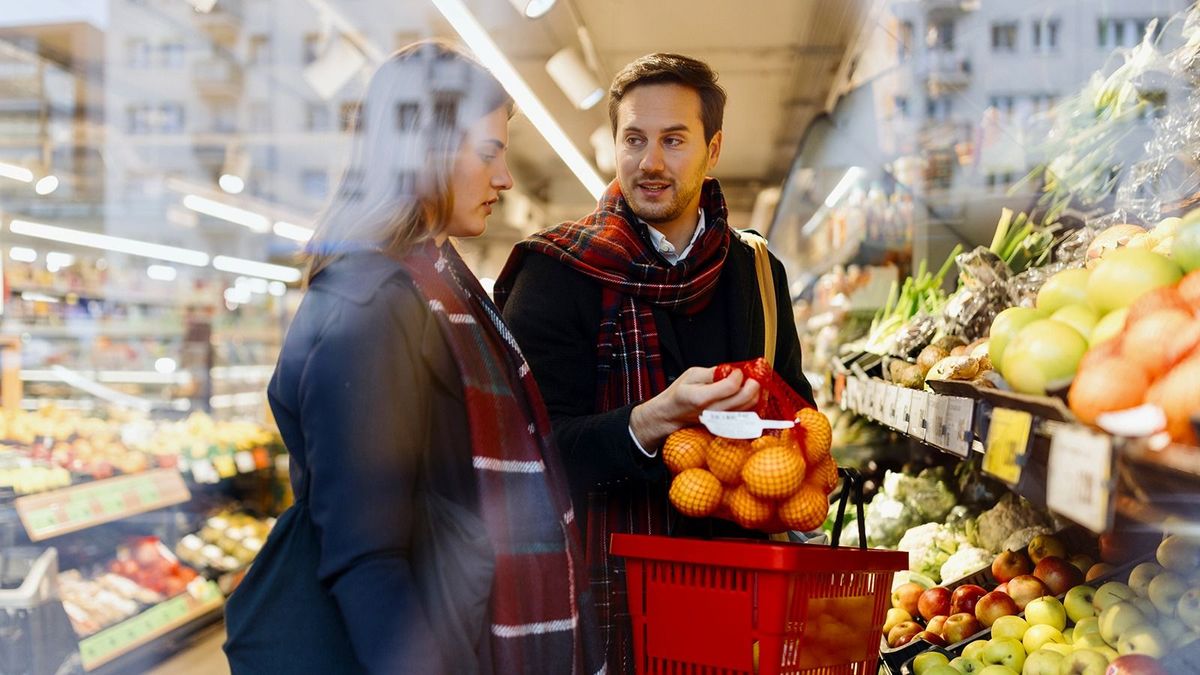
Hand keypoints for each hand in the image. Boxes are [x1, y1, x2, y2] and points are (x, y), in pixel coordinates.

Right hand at [629, 366, 760, 449]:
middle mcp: (713, 411)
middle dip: (753, 383)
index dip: (738, 374)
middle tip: (750, 375)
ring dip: (754, 392)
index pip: (730, 386)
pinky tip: (745, 392)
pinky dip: (750, 401)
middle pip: (744, 398)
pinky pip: (746, 412)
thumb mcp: (691, 375)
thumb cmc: (681, 393)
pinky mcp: (726, 423)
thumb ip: (713, 372)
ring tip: (748, 382)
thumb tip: (732, 370)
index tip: (736, 370)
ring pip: (748, 406)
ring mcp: (721, 420)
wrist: (673, 414)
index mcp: (701, 398)